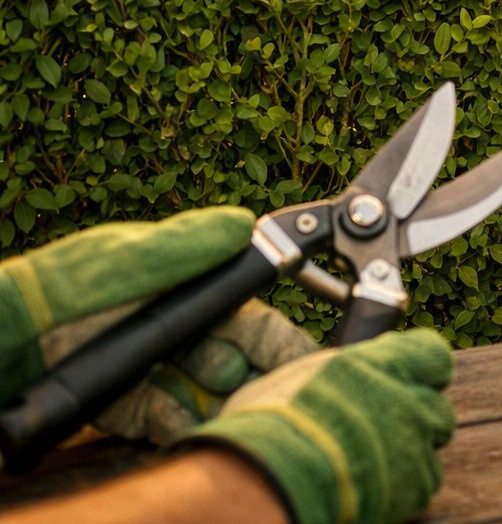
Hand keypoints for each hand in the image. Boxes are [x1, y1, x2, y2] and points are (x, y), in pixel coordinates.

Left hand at [0, 208, 316, 448]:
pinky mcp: (116, 405)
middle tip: (277, 398)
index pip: (239, 308)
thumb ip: (174, 247)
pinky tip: (191, 431)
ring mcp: (140, 367)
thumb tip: (243, 224)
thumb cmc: (45, 294)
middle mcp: (161, 325)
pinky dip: (180, 427)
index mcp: (170, 284)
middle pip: (229, 355)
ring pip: (202, 392)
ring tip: (241, 419)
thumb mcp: (110, 263)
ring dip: (224, 406)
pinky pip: (162, 420)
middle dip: (254, 377)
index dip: (273, 336)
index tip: (302, 357)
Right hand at [180, 329, 455, 523]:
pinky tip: (372, 487)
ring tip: (373, 462)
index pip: (433, 355)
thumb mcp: (302, 376)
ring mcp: (417, 441)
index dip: (424, 371)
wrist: (270, 476)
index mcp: (384, 363)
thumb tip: (347, 368)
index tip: (409, 381)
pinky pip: (423, 481)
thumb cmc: (270, 423)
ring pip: (432, 444)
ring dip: (411, 451)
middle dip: (417, 418)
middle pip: (437, 406)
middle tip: (384, 430)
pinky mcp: (417, 483)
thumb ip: (340, 370)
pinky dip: (404, 486)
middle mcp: (409, 398)